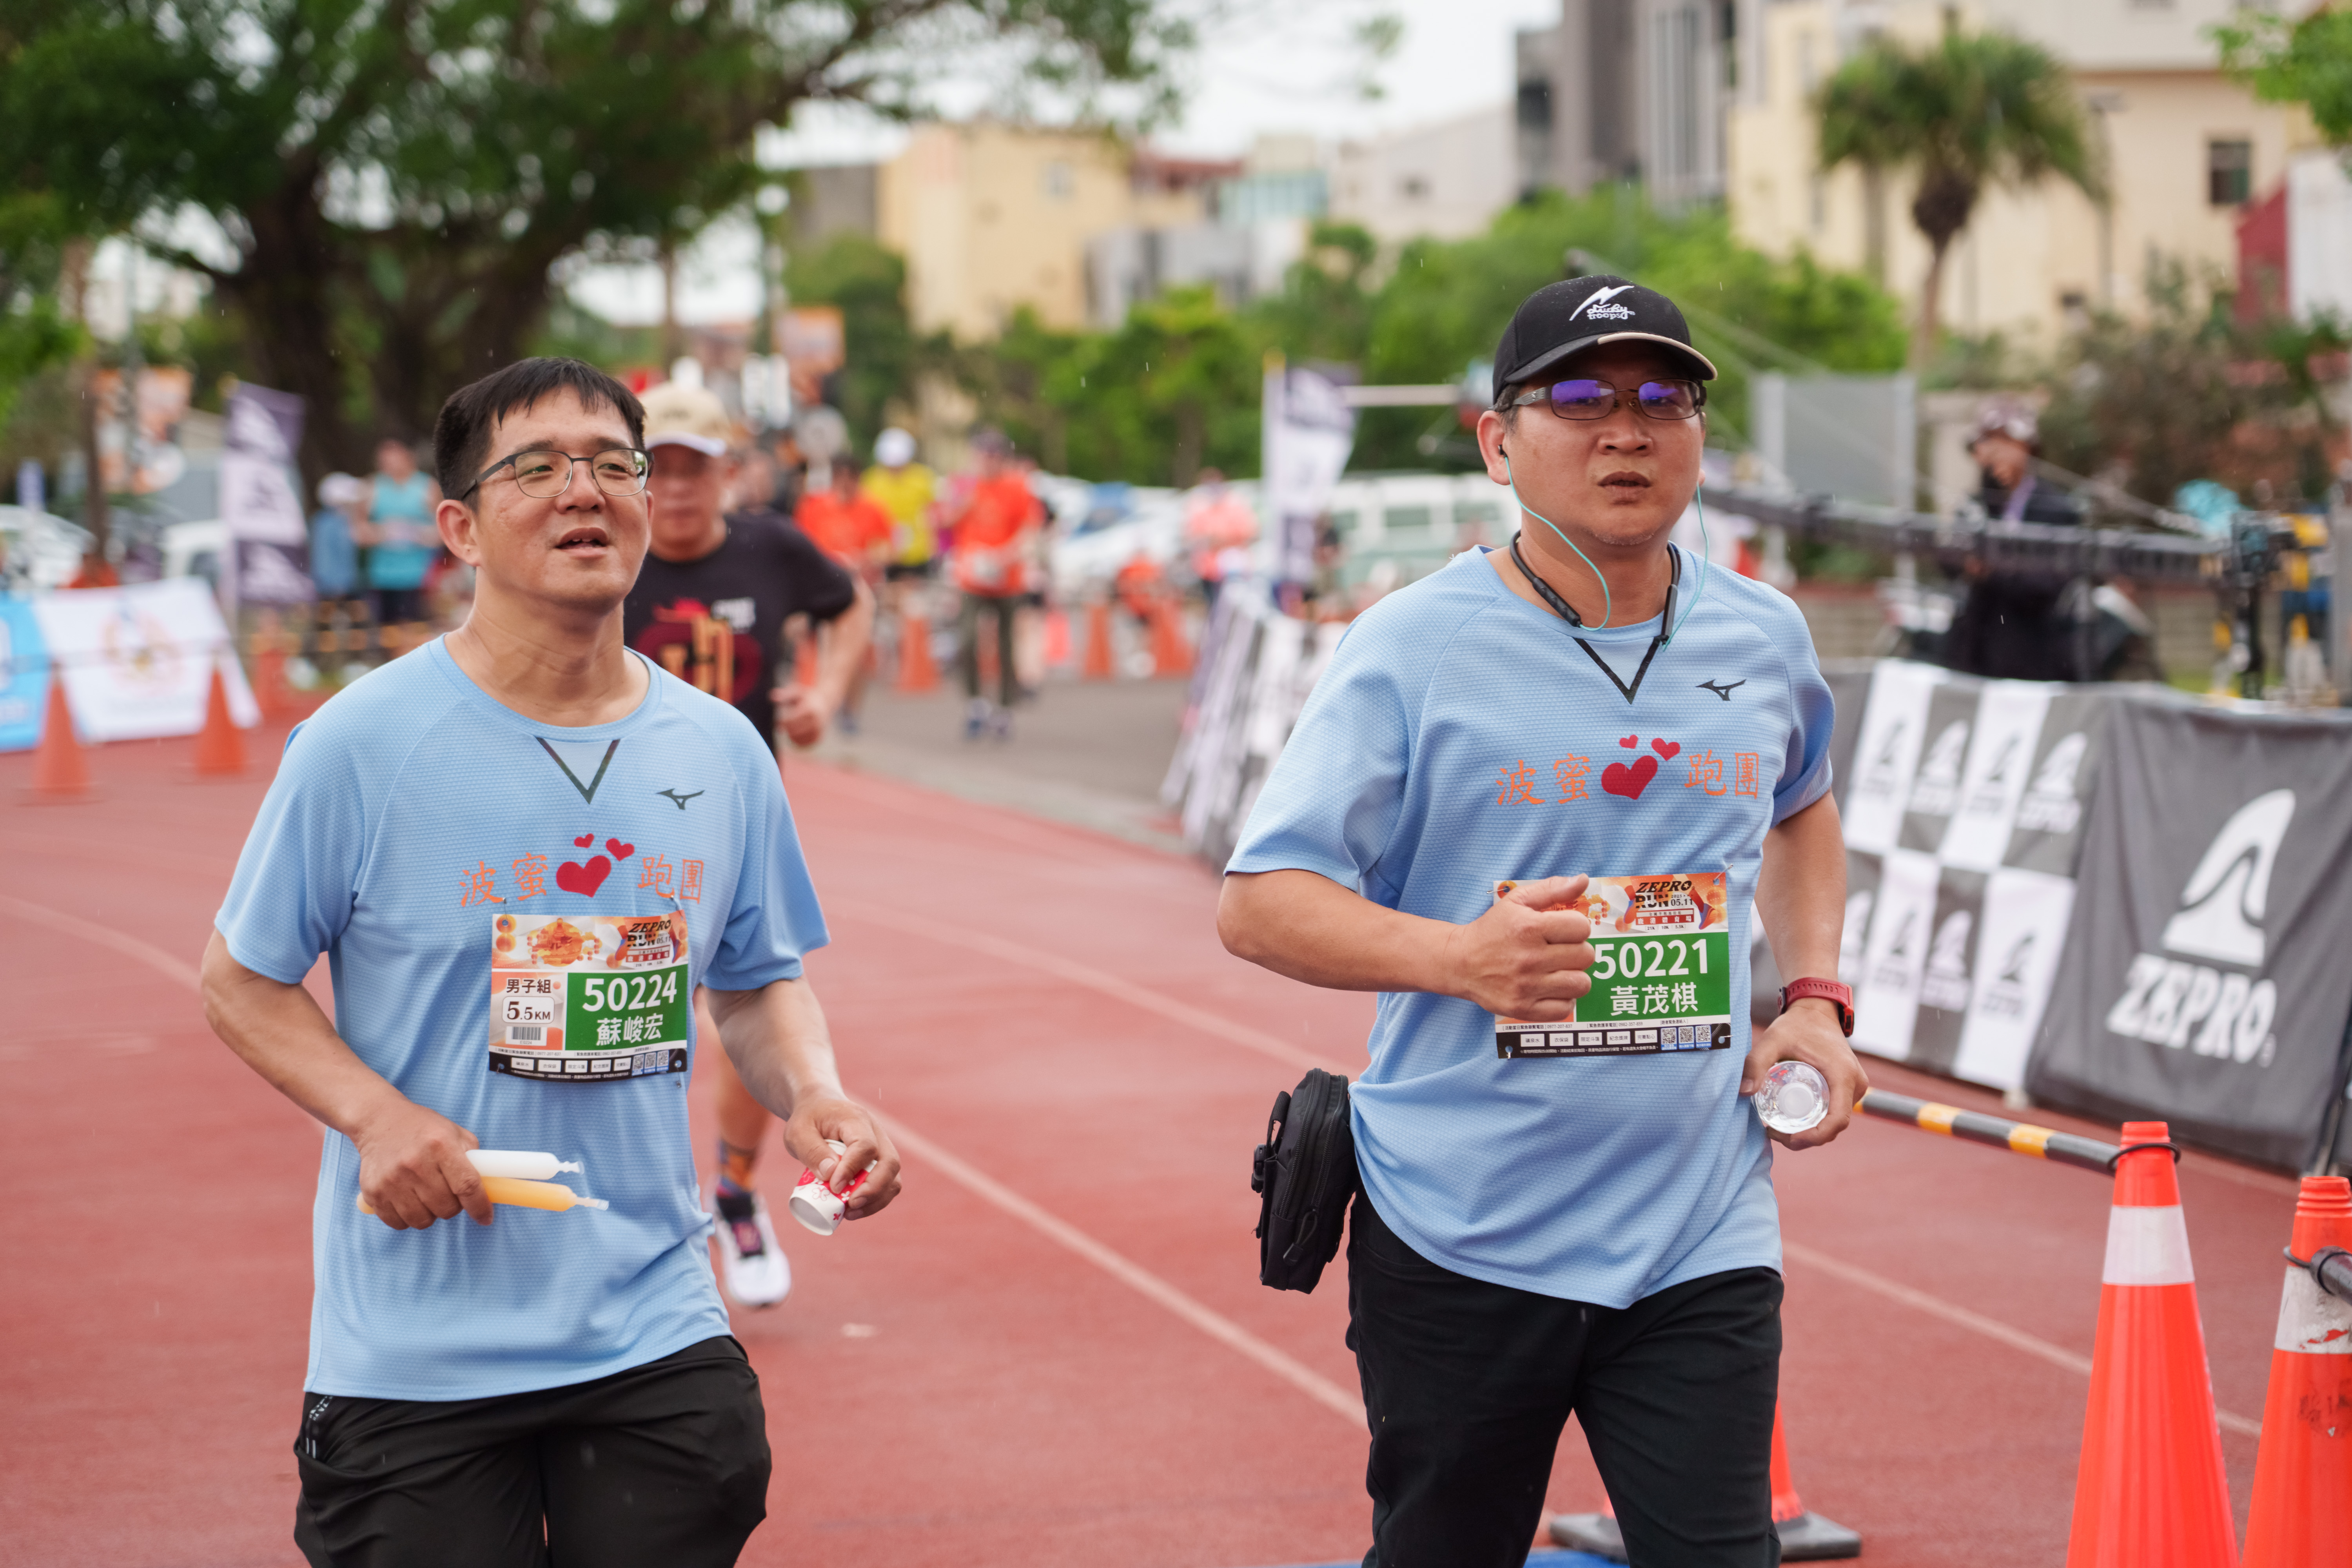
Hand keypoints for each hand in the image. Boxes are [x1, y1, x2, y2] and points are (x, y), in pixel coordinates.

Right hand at [350, 1097, 489, 1229]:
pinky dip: (407, 1219)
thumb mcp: (454, 1133)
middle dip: (453, 1207)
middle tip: (448, 1194)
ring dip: (430, 1214)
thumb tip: (490, 1189)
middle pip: (446, 1208)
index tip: (485, 1218)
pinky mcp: (373, 1192)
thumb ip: (474, 1160)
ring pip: (422, 1220)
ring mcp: (392, 1179)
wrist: (379, 1121)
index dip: (479, 1207)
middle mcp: (415, 1163)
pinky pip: (398, 1223)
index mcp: (441, 1145)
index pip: (467, 1185)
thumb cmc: (423, 1129)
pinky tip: (408, 1200)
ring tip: (427, 1196)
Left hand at [774, 684, 828, 747]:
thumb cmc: (804, 697)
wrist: (823, 703)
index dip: (782, 722)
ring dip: (791, 736)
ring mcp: (819, 730)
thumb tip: (771, 697)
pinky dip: (797, 741)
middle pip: (795, 730)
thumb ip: (784, 695)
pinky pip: (804, 744)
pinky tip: (794, 735)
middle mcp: (816, 720)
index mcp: (809, 709)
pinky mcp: (818, 737)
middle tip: (781, 727)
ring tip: (789, 730)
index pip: (792, 720)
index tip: (777, 722)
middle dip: (786, 729)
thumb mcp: (795, 693)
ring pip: (799, 739)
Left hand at [782, 1095, 902, 1220]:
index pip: (865, 1145)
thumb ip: (812, 1151)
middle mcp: (876, 1133)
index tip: (834, 1186)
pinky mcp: (879, 1163)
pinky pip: (887, 1184)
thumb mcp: (798, 1132)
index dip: (852, 1168)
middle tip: (850, 1205)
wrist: (820, 1108)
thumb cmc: (808, 1119)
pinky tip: (854, 1210)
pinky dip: (875, 1201)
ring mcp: (881, 1148)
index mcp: (856, 1119)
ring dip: (876, 1199)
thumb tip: (831, 1175)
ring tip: (850, 1213)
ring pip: (893, 1177)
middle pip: (889, 1163)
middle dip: (873, 1189)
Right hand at [1438, 875, 1595, 1019]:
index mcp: (1529, 928)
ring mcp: (1527, 987)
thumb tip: (1583, 880)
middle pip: (1585, 956)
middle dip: (1577, 950)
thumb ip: (1552, 889)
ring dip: (1574, 976)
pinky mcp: (1523, 1008)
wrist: (1459, 962)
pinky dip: (1562, 999)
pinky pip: (1565, 1009)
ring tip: (1558, 970)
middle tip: (1560, 950)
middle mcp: (1530, 958)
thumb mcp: (1517, 901)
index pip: (1581, 927)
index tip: (1563, 930)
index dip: (1576, 927)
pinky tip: (1550, 988)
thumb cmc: (1491, 930)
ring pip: (1580, 984)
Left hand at [1741, 999, 1868, 1150]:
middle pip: (1834, 1126)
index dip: (1814, 1137)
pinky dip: (1817, 1121)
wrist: (1816, 1010)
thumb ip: (1756, 1062)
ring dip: (1811, 1131)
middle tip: (1774, 1132)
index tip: (1788, 1138)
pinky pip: (1835, 1111)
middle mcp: (1855, 1085)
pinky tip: (1792, 1120)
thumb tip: (1743, 1092)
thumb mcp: (1773, 1040)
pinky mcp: (1848, 1086)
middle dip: (1806, 1137)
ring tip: (1778, 1128)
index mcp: (1844, 1076)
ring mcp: (1854, 1086)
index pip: (1837, 1121)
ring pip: (1834, 1121)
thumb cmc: (1797, 1024)